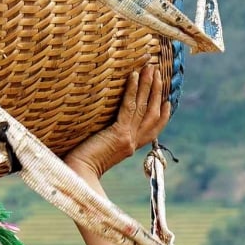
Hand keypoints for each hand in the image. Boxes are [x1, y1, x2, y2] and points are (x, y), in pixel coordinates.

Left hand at [65, 63, 172, 178]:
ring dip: (148, 86)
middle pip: (152, 113)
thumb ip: (108, 140)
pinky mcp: (117, 134)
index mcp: (131, 147)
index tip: (167, 100)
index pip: (153, 129)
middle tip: (159, 72)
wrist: (77, 175)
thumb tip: (104, 130)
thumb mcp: (101, 151)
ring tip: (151, 68)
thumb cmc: (81, 165)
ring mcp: (127, 138)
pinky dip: (132, 91)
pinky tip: (134, 76)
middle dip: (157, 92)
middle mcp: (133, 142)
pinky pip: (128, 108)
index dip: (163, 114)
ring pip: (143, 108)